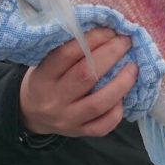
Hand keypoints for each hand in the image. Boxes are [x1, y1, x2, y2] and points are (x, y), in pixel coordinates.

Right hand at [19, 28, 137, 137]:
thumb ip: (70, 51)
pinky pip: (104, 125)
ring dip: (122, 83)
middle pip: (87, 75)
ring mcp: (68, 119)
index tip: (110, 31)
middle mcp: (54, 99)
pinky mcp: (80, 133)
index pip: (68, 54)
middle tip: (126, 42)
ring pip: (99, 103)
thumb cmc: (45, 80)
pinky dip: (117, 110)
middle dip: (111, 55)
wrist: (31, 114)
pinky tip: (122, 96)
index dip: (93, 39)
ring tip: (133, 67)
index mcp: (43, 77)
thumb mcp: (45, 63)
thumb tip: (106, 33)